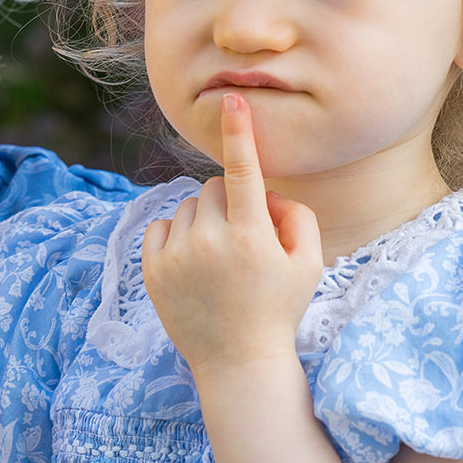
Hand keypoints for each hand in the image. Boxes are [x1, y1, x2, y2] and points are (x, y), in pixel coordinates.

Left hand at [141, 93, 322, 377]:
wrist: (237, 363)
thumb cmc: (279, 308)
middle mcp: (210, 243)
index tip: (231, 99)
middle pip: (214, 187)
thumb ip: (298, 216)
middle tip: (244, 238)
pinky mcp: (152, 270)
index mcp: (251, 237)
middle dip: (230, 202)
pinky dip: (178, 235)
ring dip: (203, 220)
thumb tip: (265, 191)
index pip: (243, 172)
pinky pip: (162, 226)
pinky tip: (194, 264)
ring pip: (188, 206)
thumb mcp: (309, 264)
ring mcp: (177, 257)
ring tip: (219, 259)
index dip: (239, 133)